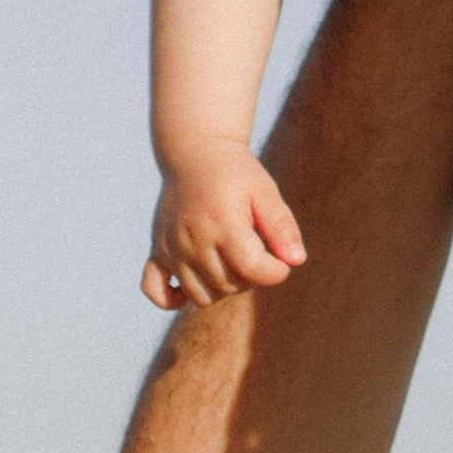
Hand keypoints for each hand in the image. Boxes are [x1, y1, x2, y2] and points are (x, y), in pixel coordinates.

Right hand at [145, 139, 305, 310]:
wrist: (194, 154)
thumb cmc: (236, 173)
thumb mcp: (265, 191)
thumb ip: (282, 226)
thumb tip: (296, 261)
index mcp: (223, 223)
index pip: (252, 270)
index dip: (275, 273)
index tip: (281, 262)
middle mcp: (193, 239)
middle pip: (229, 286)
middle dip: (251, 278)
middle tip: (256, 252)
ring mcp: (172, 248)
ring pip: (201, 296)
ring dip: (223, 288)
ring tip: (231, 262)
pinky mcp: (158, 251)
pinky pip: (156, 291)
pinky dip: (172, 298)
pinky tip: (195, 282)